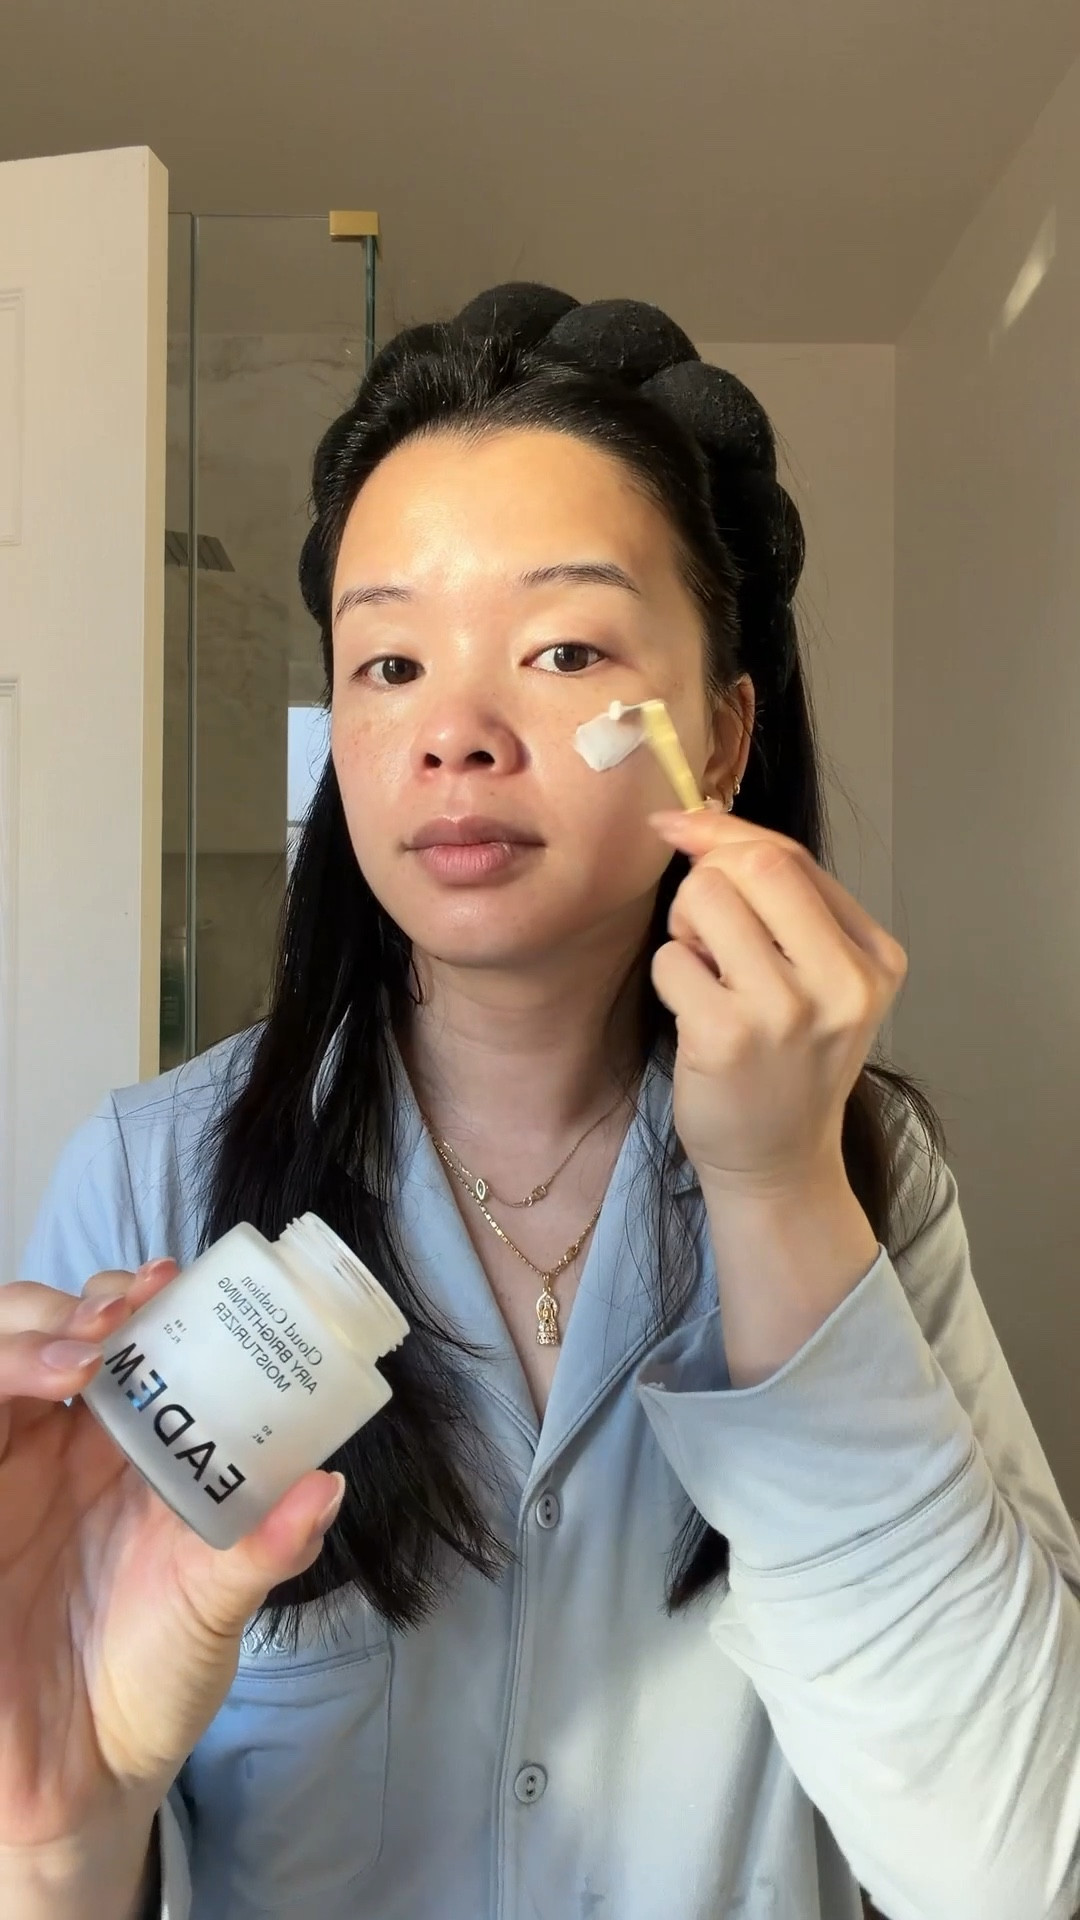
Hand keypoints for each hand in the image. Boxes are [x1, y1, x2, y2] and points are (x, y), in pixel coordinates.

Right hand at [0, 1264, 344, 1867]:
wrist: (85, 1781)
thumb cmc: (155, 1676)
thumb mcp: (221, 1606)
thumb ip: (267, 1547)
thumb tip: (329, 1484)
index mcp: (125, 1443)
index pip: (120, 1333)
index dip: (137, 1295)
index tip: (173, 1281)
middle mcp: (56, 1444)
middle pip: (45, 1328)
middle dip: (75, 1302)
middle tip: (123, 1312)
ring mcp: (4, 1477)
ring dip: (29, 1337)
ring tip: (81, 1354)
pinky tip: (37, 1392)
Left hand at [650, 808, 907, 1200]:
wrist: (778, 1164)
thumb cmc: (788, 1061)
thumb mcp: (819, 980)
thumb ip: (781, 904)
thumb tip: (695, 820)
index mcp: (874, 958)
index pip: (791, 857)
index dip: (724, 833)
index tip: (681, 824)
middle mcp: (842, 980)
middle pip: (753, 865)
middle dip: (707, 881)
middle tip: (705, 934)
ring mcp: (787, 1011)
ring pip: (706, 900)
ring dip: (685, 930)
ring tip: (706, 977)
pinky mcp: (728, 1038)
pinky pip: (671, 960)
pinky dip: (670, 979)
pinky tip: (696, 1017)